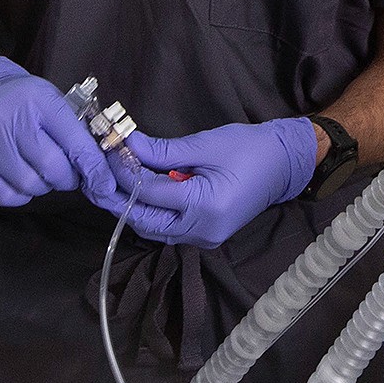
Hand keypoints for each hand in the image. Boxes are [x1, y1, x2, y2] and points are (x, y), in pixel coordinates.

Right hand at [0, 58, 122, 213]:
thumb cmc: (25, 102)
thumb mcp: (54, 104)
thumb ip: (77, 135)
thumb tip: (100, 174)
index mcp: (40, 100)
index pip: (74, 142)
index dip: (93, 168)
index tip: (104, 185)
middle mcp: (11, 118)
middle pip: (50, 167)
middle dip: (65, 178)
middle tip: (65, 174)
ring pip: (27, 184)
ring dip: (42, 186)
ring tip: (40, 173)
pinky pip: (5, 195)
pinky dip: (19, 195)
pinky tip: (20, 180)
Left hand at [111, 118, 318, 247]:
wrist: (285, 164)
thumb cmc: (250, 149)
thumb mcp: (205, 144)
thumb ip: (163, 151)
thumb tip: (127, 146)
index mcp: (205, 207)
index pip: (150, 194)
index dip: (124, 174)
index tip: (108, 153)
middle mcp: (202, 230)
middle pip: (145, 221)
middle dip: (119, 200)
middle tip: (97, 178)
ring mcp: (205, 238)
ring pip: (154, 229)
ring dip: (133, 207)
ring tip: (113, 183)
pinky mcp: (206, 235)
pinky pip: (168, 229)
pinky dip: (151, 212)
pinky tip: (140, 192)